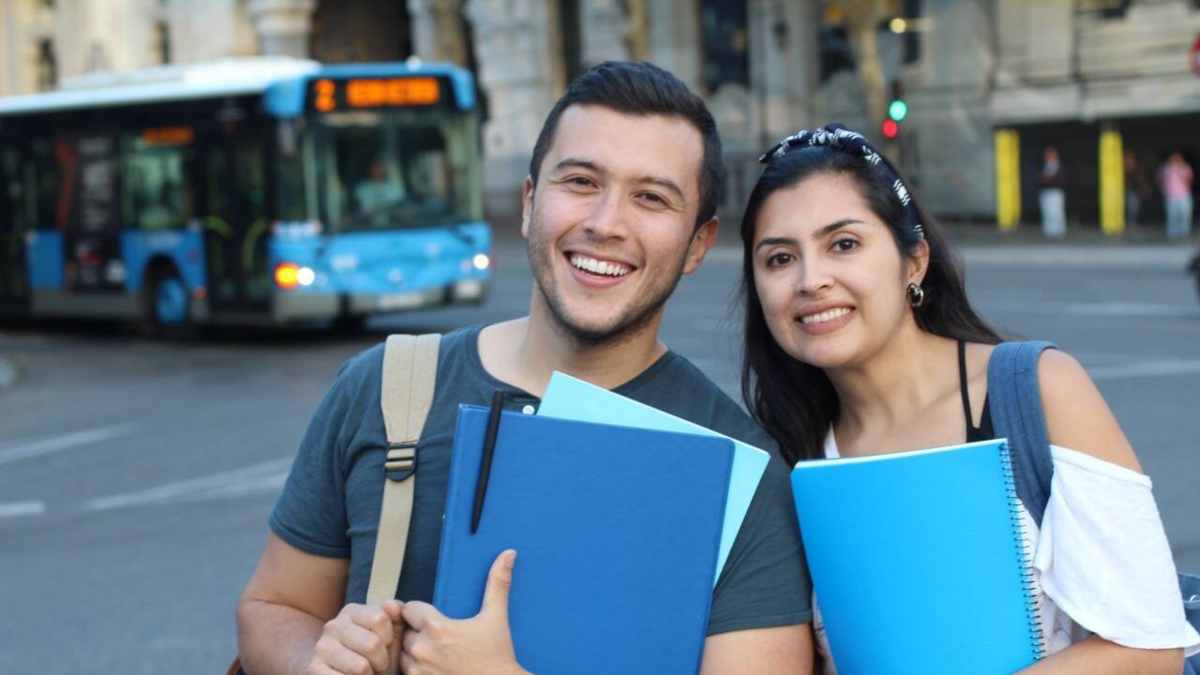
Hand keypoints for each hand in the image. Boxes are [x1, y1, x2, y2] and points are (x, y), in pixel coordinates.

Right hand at [309, 600, 404, 674]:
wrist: (338, 670)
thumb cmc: (371, 652)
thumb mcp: (387, 632)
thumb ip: (397, 615)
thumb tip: (391, 604)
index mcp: (351, 611)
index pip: (380, 618)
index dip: (390, 637)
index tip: (386, 645)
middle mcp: (333, 626)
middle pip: (372, 644)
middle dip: (382, 661)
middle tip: (377, 665)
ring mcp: (321, 648)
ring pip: (360, 667)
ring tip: (366, 673)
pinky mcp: (314, 669)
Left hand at [400, 550, 526, 674]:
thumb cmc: (497, 656)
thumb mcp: (496, 617)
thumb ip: (497, 583)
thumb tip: (508, 554)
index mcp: (437, 628)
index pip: (409, 609)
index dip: (421, 613)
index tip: (435, 619)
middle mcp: (422, 649)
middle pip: (405, 632)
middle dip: (418, 634)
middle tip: (440, 639)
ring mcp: (417, 671)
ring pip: (403, 654)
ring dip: (415, 653)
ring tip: (438, 654)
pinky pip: (406, 673)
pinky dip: (416, 670)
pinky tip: (436, 668)